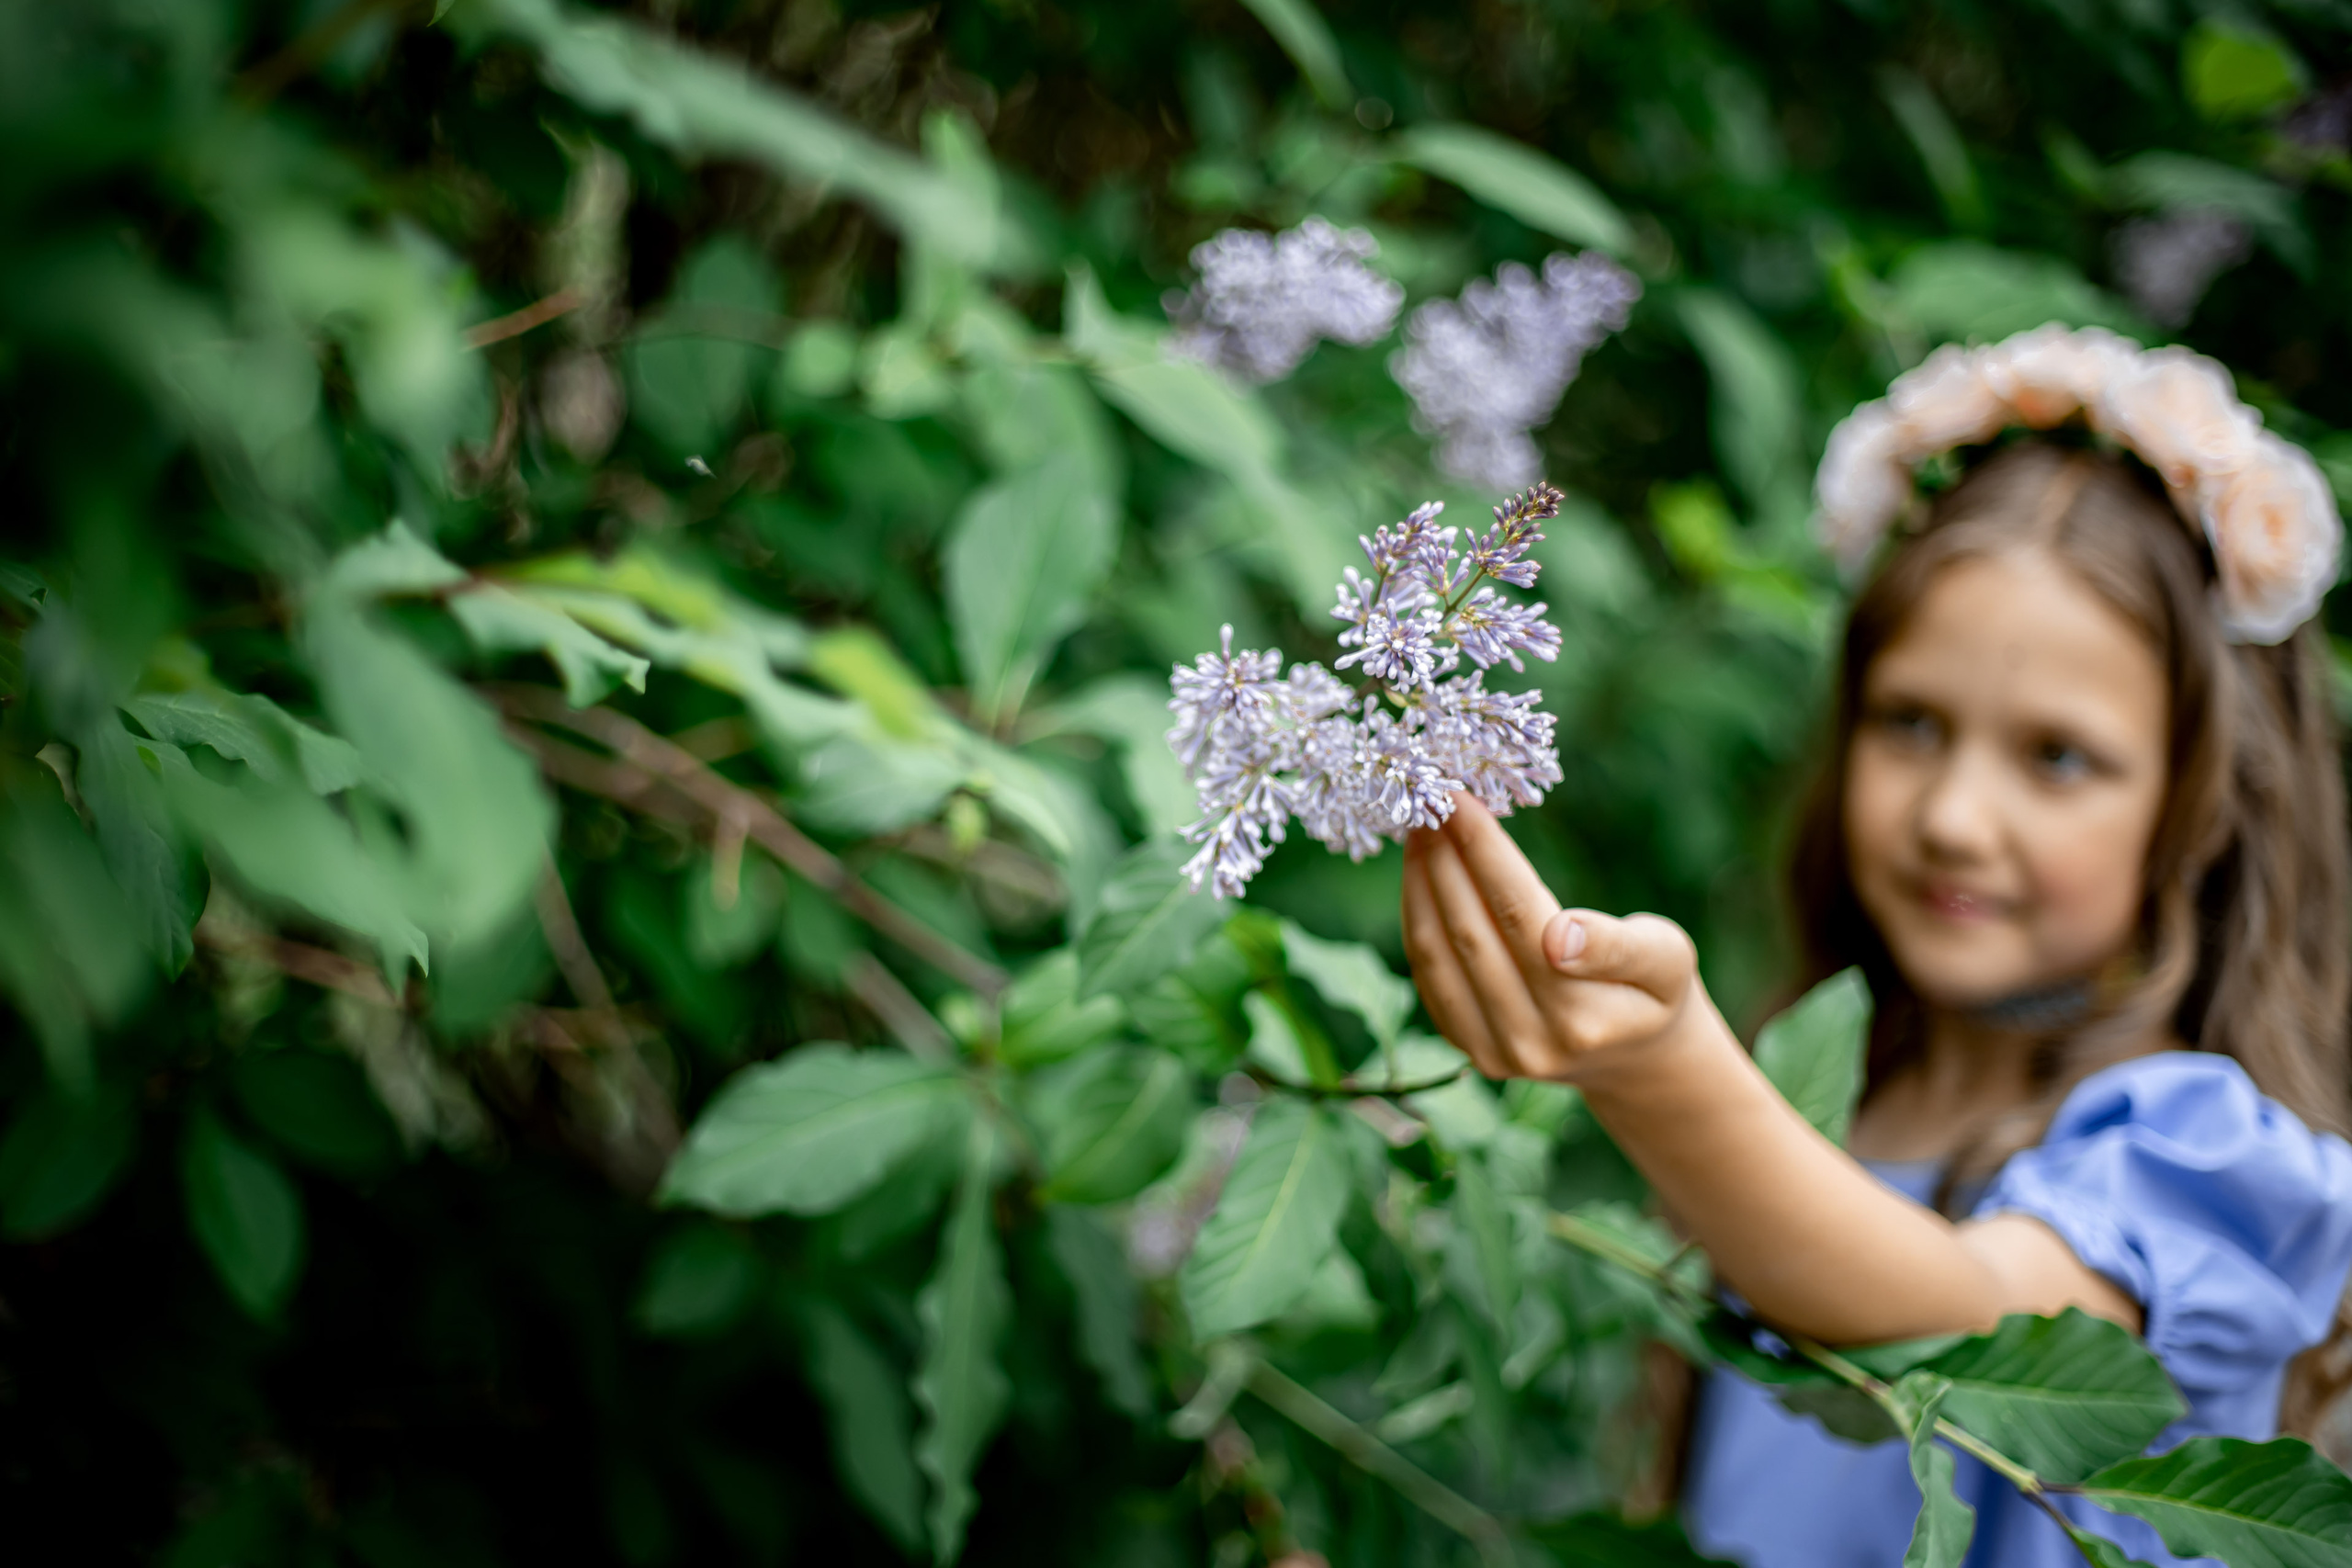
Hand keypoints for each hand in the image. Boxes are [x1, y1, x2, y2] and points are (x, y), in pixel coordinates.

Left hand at [1401, 793, 1701, 1080]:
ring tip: (1420, 827)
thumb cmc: (1654, 987)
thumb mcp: (1666, 958)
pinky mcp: (1466, 1048)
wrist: (1634, 1054)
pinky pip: (1427, 973)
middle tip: (1431, 799)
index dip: (1484, 853)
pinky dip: (1418, 917)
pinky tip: (1421, 873)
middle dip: (1444, 858)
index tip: (1460, 797)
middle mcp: (1530, 1042)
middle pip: (1470, 933)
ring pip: (1436, 953)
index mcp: (1583, 1017)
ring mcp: (1492, 1053)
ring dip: (1420, 883)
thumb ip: (1618, 947)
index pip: (1520, 917)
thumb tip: (1560, 936)